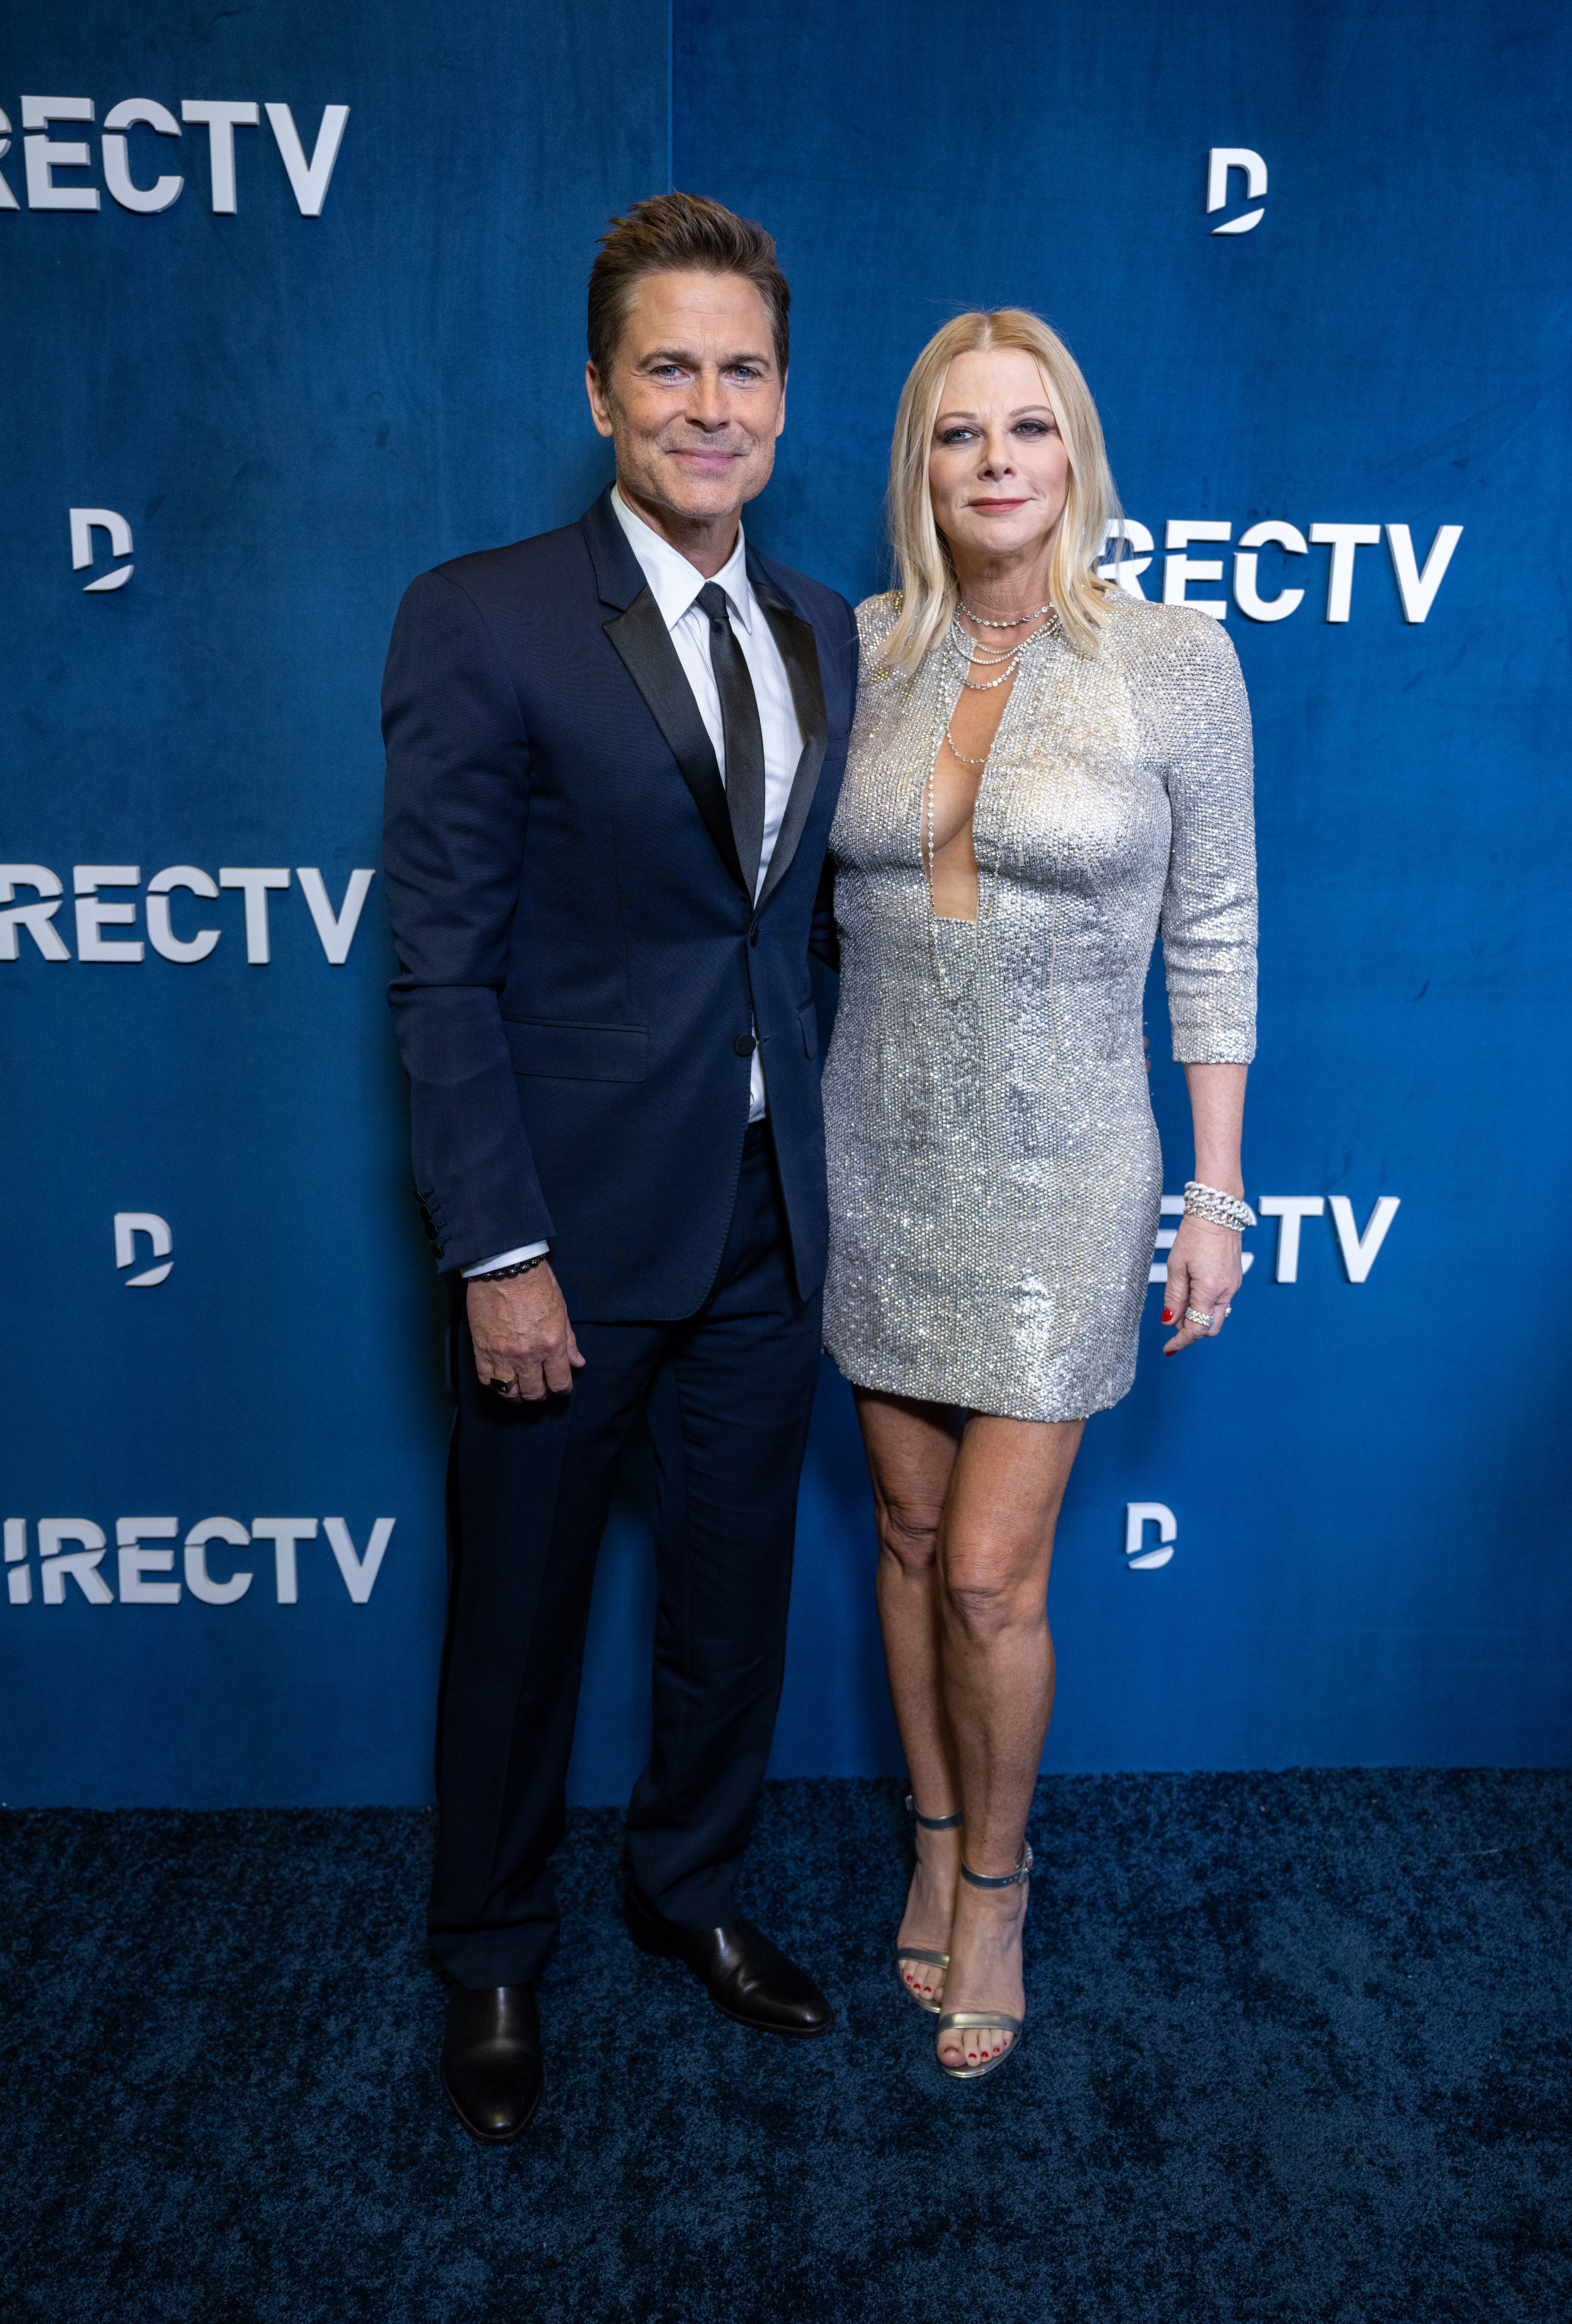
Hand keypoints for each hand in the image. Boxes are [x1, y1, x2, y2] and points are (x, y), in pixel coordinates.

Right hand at [469, 1264, 584, 1400]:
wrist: (504, 1266)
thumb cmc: (536, 1283)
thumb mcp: (561, 1311)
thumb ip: (569, 1342)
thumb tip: (578, 1363)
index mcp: (551, 1344)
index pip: (560, 1382)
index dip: (562, 1389)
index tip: (560, 1387)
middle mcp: (528, 1355)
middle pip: (534, 1393)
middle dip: (540, 1394)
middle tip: (540, 1387)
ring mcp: (502, 1354)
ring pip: (508, 1392)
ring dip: (516, 1395)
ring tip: (519, 1389)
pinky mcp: (481, 1349)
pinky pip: (486, 1379)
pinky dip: (494, 1384)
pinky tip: (500, 1378)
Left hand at [1161, 1215, 1241, 1354]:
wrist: (1216, 1212)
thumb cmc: (1195, 1235)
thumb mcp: (1176, 1267)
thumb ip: (1174, 1297)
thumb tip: (1169, 1321)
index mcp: (1211, 1291)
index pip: (1196, 1329)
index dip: (1180, 1341)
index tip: (1168, 1348)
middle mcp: (1227, 1291)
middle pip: (1210, 1327)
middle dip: (1191, 1331)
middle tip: (1172, 1323)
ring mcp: (1233, 1286)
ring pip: (1217, 1316)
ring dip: (1198, 1317)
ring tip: (1180, 1303)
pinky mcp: (1234, 1279)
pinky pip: (1221, 1302)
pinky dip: (1206, 1305)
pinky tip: (1192, 1292)